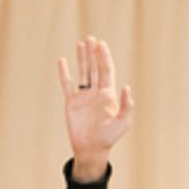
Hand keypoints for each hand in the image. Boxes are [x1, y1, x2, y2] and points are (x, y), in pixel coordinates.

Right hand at [57, 36, 133, 180]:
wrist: (91, 149)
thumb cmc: (109, 138)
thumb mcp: (123, 123)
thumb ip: (126, 106)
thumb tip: (126, 87)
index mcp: (108, 95)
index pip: (106, 71)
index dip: (104, 58)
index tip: (101, 45)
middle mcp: (96, 93)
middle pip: (94, 68)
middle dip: (93, 54)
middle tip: (91, 39)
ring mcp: (83, 97)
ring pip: (82, 72)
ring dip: (82, 58)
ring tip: (81, 43)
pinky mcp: (71, 103)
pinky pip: (66, 84)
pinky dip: (64, 73)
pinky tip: (62, 61)